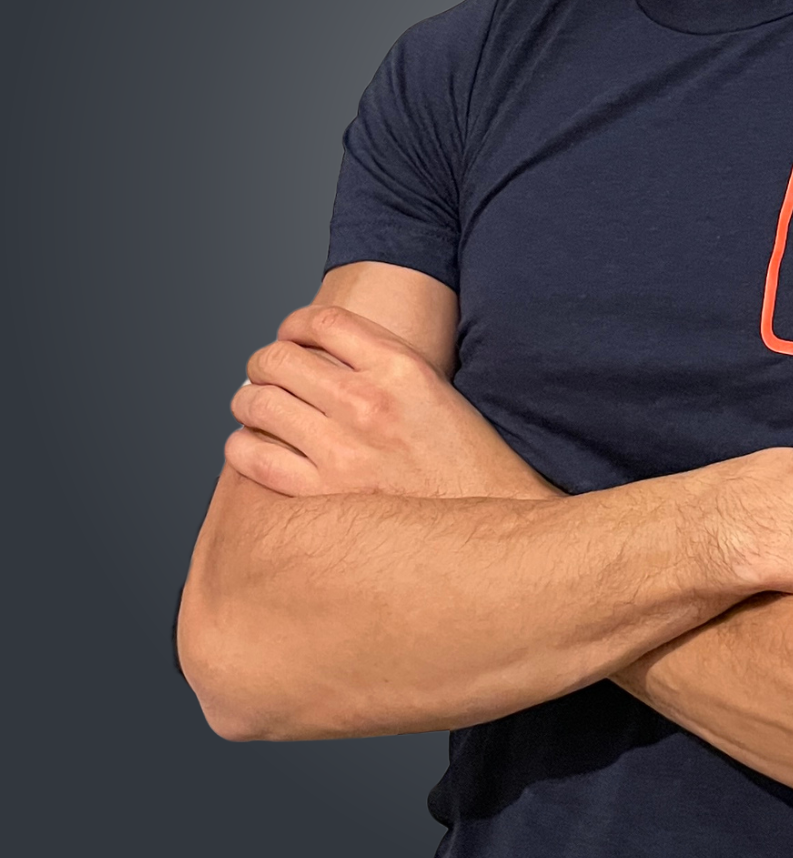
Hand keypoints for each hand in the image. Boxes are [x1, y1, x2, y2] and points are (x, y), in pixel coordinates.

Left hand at [227, 304, 557, 500]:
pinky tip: (252, 447)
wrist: (486, 536)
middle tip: (265, 373)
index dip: (295, 324)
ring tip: (254, 407)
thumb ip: (387, 367)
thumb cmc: (467, 466)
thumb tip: (325, 356)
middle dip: (264, 361)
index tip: (290, 336)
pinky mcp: (323, 496)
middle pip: (282, 357)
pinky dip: (241, 446)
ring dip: (247, 400)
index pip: (324, 321)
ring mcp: (342, 450)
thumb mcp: (438, 393)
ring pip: (258, 402)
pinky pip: (253, 458)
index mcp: (403, 368)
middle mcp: (369, 402)